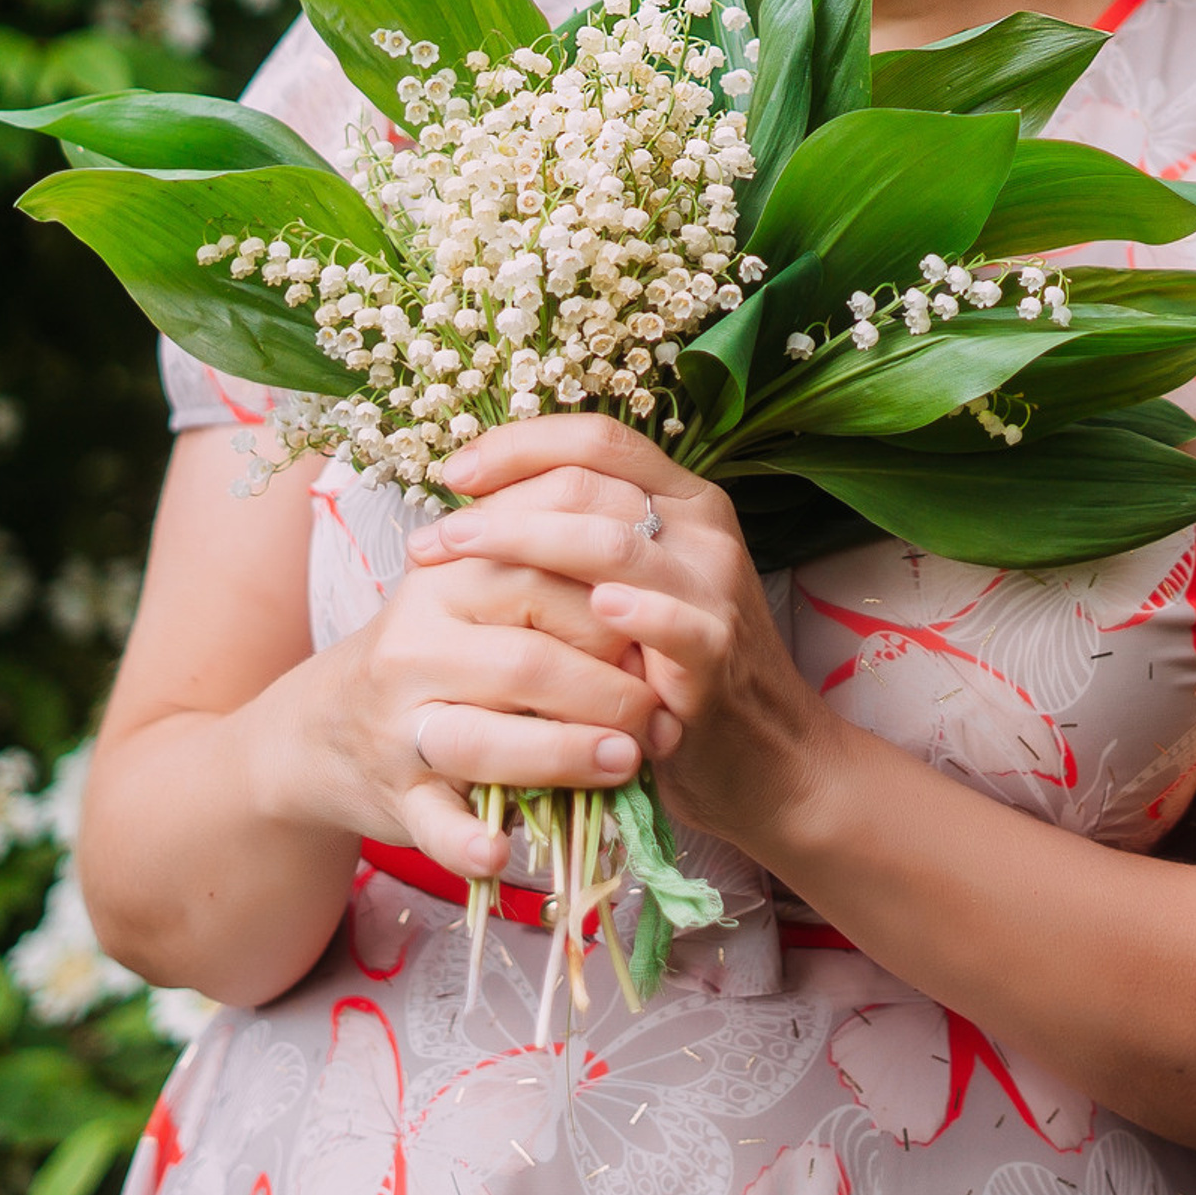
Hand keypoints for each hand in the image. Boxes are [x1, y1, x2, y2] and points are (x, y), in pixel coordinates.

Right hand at [282, 547, 678, 884]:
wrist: (326, 727)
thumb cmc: (440, 654)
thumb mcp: (482, 598)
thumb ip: (555, 587)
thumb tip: (651, 597)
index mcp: (449, 582)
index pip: (548, 585)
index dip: (619, 618)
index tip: (665, 644)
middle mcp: (415, 648)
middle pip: (528, 664)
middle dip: (610, 694)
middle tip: (662, 718)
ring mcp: (397, 726)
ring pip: (484, 741)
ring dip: (564, 756)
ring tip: (625, 764)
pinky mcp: (392, 795)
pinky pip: (431, 821)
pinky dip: (465, 843)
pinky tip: (501, 855)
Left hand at [412, 415, 832, 851]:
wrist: (766, 754)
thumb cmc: (678, 670)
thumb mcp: (642, 589)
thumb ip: (589, 541)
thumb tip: (491, 501)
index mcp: (685, 501)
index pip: (599, 440)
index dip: (520, 444)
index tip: (451, 472)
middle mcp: (703, 532)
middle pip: (592, 484)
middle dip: (497, 505)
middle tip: (429, 539)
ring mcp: (715, 590)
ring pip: (614, 543)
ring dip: (524, 543)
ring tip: (458, 560)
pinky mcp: (718, 655)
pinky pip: (672, 622)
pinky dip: (630, 611)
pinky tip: (585, 609)